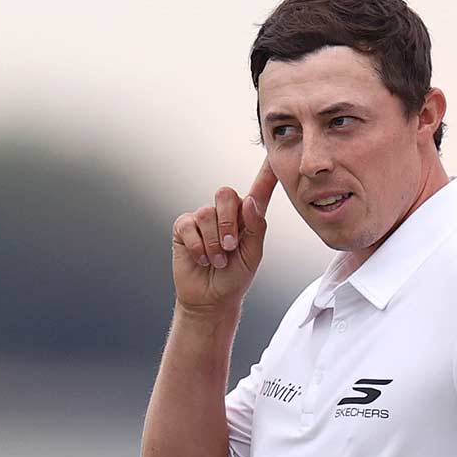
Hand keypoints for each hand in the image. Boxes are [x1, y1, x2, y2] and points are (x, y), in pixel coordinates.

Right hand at [170, 157, 277, 319]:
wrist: (211, 299)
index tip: (273, 156)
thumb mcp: (253, 255)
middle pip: (224, 194)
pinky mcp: (184, 228)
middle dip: (227, 223)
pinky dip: (198, 247)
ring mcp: (202, 219)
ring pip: (206, 214)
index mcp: (247, 217)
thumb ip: (255, 227)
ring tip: (217, 260)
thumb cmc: (234, 278)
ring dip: (213, 243)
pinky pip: (189, 226)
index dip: (266, 173)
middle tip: (230, 247)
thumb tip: (248, 200)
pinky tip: (202, 259)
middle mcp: (224, 213)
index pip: (258, 190)